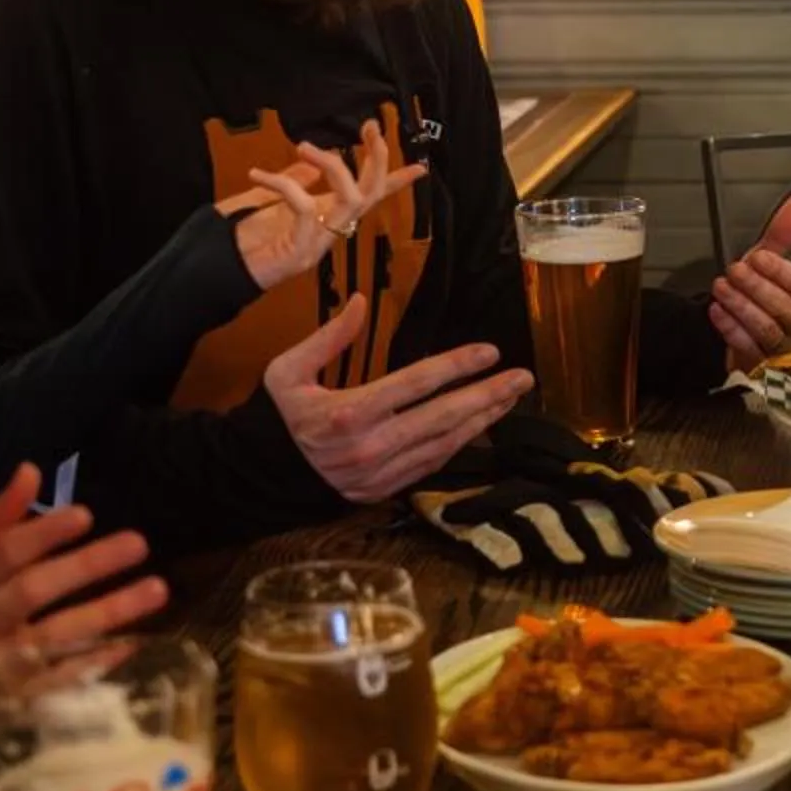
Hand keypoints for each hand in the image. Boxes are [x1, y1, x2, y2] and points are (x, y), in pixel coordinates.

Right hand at [0, 465, 164, 781]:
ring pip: (56, 636)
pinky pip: (61, 682)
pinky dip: (97, 661)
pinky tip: (132, 642)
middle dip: (87, 565)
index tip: (87, 514)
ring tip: (157, 589)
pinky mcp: (13, 706)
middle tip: (138, 543)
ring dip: (109, 612)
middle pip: (33, 591)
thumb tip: (31, 471)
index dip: (44, 532)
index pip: (2, 554)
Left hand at [221, 118, 426, 291]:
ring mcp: (319, 243)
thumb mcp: (267, 202)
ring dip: (333, 166)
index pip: (370, 197)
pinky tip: (258, 174)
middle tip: (370, 126)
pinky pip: (305, 208)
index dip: (396, 182)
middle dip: (377, 158)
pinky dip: (285, 185)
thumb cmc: (241, 240)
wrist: (218, 273)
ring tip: (304, 146)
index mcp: (326, 217)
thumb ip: (292, 184)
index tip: (421, 166)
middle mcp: (330, 230)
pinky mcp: (301, 251)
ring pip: (351, 199)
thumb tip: (309, 167)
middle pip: (371, 193)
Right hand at [265, 295, 531, 502]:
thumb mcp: (287, 371)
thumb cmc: (285, 415)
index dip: (456, 366)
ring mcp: (381, 473)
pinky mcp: (387, 488)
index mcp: (347, 413)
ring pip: (445, 443)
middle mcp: (369, 447)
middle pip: (442, 416)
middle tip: (522, 377)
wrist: (269, 473)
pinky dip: (463, 442)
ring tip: (511, 396)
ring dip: (483, 419)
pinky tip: (483, 422)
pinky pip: (435, 463)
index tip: (490, 351)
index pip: (415, 384)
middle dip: (487, 395)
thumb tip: (362, 302)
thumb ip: (327, 337)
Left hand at [711, 195, 790, 373]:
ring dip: (742, 307)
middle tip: (733, 271)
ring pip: (768, 331)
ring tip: (720, 288)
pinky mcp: (762, 369)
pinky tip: (716, 312)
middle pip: (786, 311)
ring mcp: (784, 353)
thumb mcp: (767, 266)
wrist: (738, 338)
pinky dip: (731, 329)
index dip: (781, 272)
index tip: (757, 257)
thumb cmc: (760, 300)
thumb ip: (782, 236)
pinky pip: (749, 350)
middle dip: (758, 288)